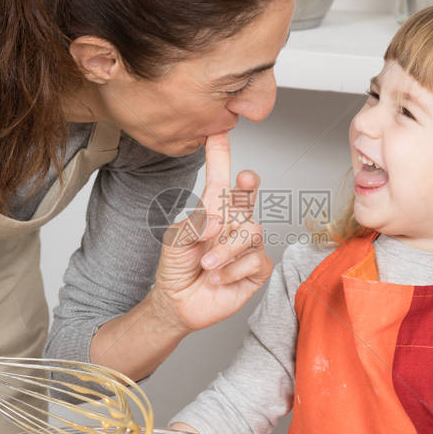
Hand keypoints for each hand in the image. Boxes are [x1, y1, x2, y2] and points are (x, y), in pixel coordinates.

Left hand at [150, 132, 271, 332]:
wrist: (178, 302)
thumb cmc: (177, 266)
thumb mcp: (175, 239)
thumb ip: (195, 224)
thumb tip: (217, 221)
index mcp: (215, 211)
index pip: (221, 179)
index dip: (221, 155)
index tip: (219, 131)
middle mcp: (235, 224)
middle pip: (248, 197)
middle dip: (248, 186)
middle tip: (243, 180)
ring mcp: (248, 246)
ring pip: (250, 231)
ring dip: (225, 248)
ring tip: (206, 263)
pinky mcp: (256, 270)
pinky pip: (255, 260)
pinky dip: (233, 269)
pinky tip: (218, 277)